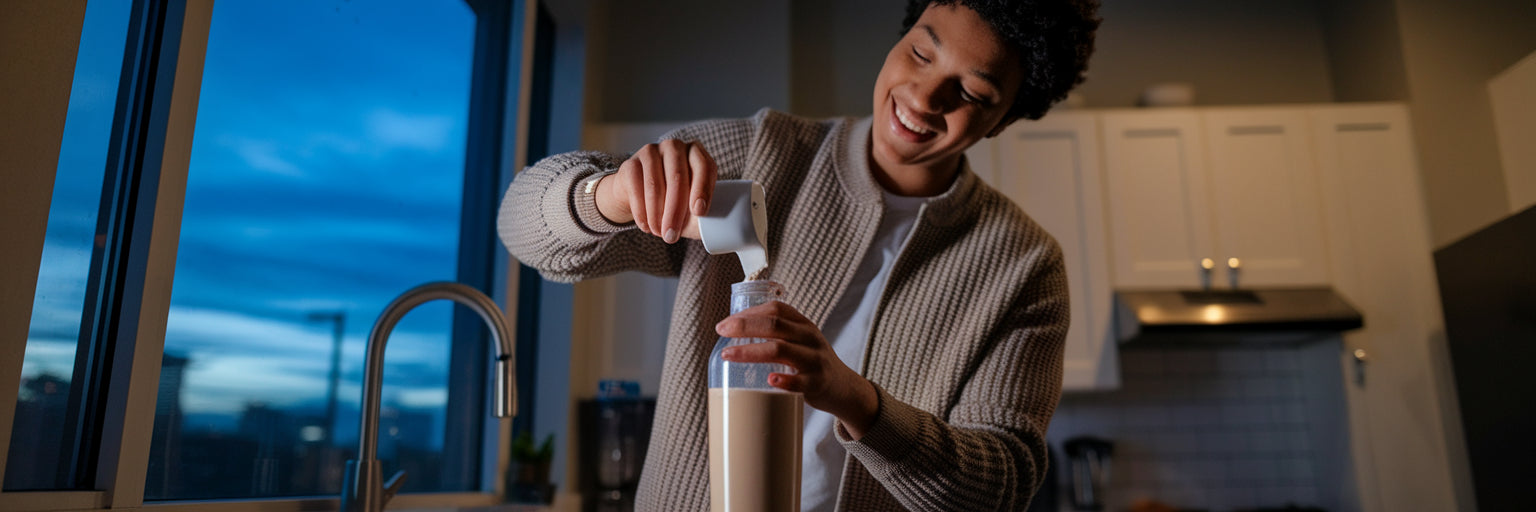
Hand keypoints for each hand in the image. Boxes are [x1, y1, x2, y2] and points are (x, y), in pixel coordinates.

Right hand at [594, 139, 716, 243]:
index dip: (703, 188)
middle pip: (677, 178)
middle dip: (676, 211)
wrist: (638, 193)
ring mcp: (651, 152)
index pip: (704, 166)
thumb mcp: (690, 204)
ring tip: (660, 234)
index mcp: (696, 153)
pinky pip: (636, 189)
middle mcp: (674, 147)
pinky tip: (646, 226)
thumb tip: (712, 227)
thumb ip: (700, 210)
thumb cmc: (673, 200)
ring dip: (657, 215)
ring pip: (655, 186)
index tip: (699, 212)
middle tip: (673, 235)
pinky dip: (642, 212)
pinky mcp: (631, 163)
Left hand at [715, 301, 880, 439]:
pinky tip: (769, 379)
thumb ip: (777, 334)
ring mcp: (815, 360)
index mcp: (804, 325)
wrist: (843, 388)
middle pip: (775, 325)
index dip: (749, 313)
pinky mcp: (817, 383)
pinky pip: (800, 381)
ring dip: (751, 351)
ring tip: (729, 355)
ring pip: (781, 349)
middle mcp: (810, 338)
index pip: (776, 309)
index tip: (726, 323)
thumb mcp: (800, 341)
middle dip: (744, 326)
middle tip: (721, 331)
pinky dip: (784, 380)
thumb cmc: (812, 363)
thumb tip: (735, 332)